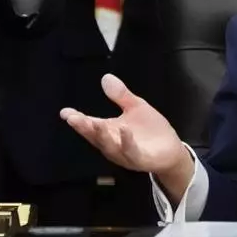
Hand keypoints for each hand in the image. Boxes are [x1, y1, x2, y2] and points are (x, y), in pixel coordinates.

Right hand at [61, 73, 193, 200]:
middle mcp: (112, 143)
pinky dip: (126, 141)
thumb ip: (121, 95)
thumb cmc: (150, 129)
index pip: (90, 124)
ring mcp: (124, 153)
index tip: (64, 112)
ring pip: (109, 146)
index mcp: (109, 130)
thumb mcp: (136, 107)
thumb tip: (106, 77)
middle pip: (95, 136)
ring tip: (95, 123)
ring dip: (101, 136)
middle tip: (73, 118)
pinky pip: (131, 151)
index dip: (76, 119)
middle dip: (84, 128)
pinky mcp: (140, 159)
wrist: (171, 150)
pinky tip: (124, 130)